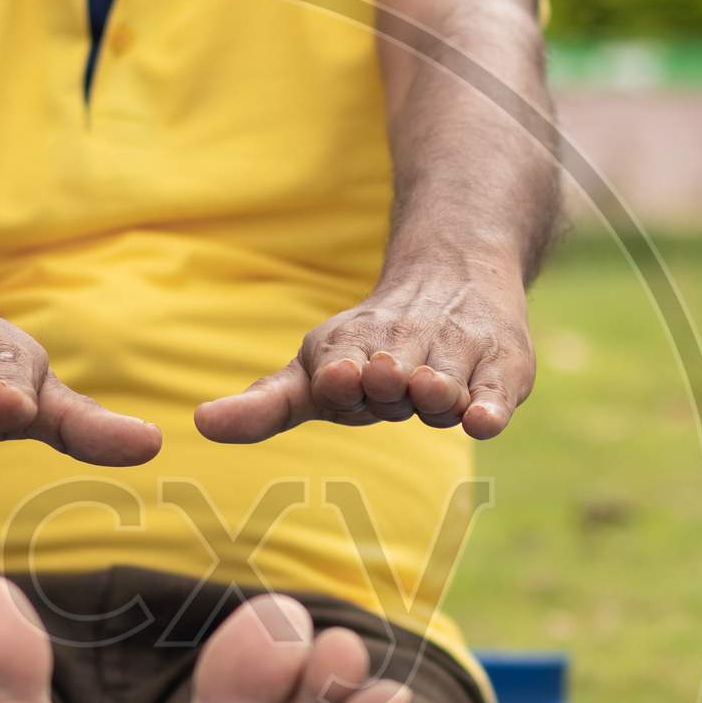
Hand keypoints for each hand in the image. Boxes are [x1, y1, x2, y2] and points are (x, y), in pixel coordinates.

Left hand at [195, 258, 533, 441]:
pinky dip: (489, 407)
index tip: (340, 376)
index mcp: (348, 353)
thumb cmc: (366, 349)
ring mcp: (452, 360)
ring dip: (433, 390)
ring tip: (429, 390)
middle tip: (385, 378)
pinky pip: (496, 393)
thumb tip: (201, 422)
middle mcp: (402, 351)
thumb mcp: (307, 375)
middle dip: (386, 381)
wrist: (455, 280)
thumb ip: (263, 405)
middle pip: (392, 379)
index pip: (339, 370)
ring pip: (441, 384)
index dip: (339, 377)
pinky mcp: (500, 370)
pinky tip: (481, 420)